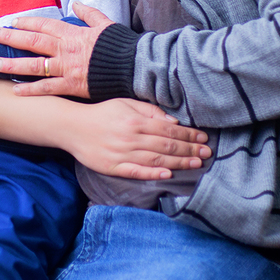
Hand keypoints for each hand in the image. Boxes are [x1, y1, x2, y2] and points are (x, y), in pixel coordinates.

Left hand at [0, 3, 112, 98]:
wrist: (134, 66)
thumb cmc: (121, 45)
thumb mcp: (106, 23)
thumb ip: (89, 14)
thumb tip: (76, 4)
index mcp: (73, 33)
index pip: (44, 26)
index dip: (27, 23)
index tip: (13, 22)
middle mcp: (66, 49)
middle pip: (33, 42)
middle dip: (11, 38)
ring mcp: (67, 68)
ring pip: (35, 66)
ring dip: (13, 65)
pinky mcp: (72, 86)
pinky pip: (47, 88)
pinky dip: (31, 90)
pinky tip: (16, 91)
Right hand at [66, 99, 211, 179]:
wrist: (72, 127)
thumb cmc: (102, 113)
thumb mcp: (125, 103)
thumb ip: (150, 111)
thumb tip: (173, 122)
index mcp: (136, 121)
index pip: (169, 130)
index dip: (189, 135)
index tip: (203, 139)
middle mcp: (131, 138)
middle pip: (166, 146)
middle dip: (189, 150)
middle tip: (207, 154)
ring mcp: (122, 154)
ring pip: (156, 160)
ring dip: (179, 163)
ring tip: (196, 164)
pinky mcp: (113, 167)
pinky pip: (136, 172)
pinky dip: (153, 174)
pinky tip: (168, 176)